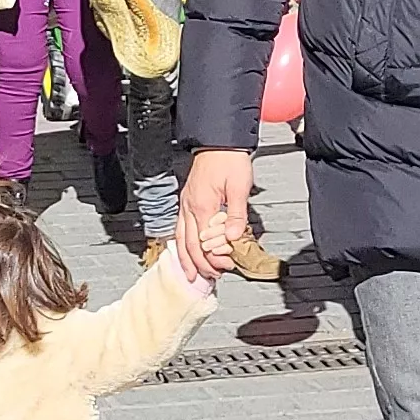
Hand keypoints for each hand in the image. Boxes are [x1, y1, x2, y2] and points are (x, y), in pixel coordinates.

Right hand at [175, 147, 255, 273]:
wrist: (218, 141)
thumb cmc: (229, 160)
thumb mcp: (239, 186)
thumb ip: (236, 214)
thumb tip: (233, 237)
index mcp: (202, 205)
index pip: (204, 242)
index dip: (214, 258)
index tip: (227, 266)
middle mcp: (189, 207)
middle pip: (189, 244)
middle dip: (198, 264)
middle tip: (210, 278)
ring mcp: (185, 204)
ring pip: (180, 238)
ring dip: (186, 258)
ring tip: (191, 274)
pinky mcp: (186, 201)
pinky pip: (179, 228)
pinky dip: (182, 244)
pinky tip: (185, 251)